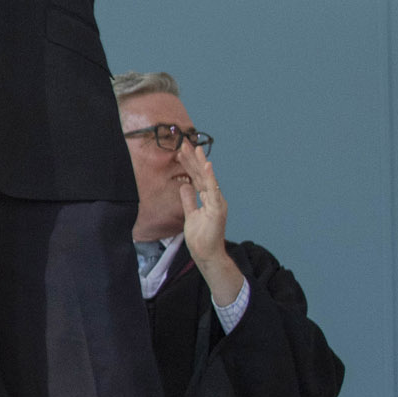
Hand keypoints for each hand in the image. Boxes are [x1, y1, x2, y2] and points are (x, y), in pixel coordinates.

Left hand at [176, 145, 243, 306]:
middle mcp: (214, 198)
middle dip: (193, 159)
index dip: (189, 164)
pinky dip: (210, 178)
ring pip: (207, 179)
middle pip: (201, 175)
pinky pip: (213, 191)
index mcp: (208, 198)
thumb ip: (189, 200)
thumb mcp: (190, 214)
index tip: (180, 152)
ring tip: (195, 148)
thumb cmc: (201, 236)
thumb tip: (184, 186)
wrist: (206, 253)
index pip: (196, 177)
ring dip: (200, 163)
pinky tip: (207, 166)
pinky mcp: (217, 209)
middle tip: (184, 143)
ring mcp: (217, 203)